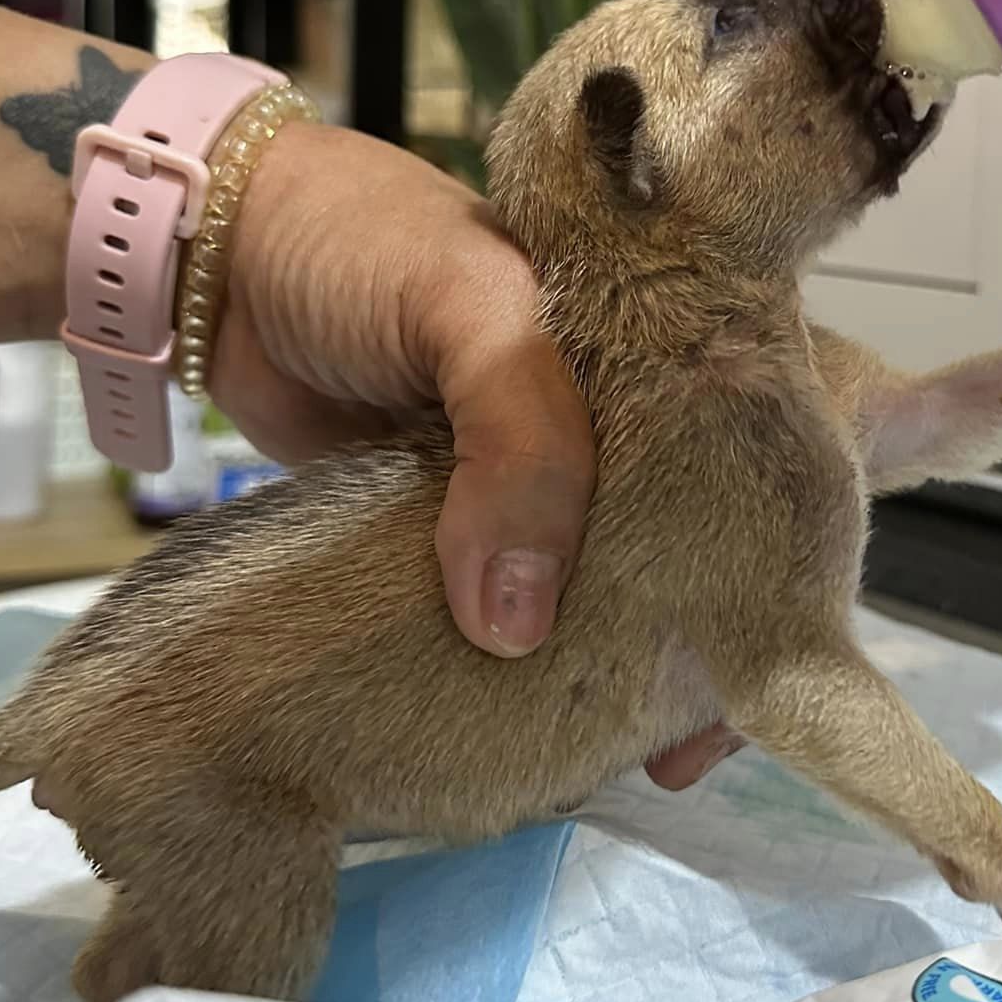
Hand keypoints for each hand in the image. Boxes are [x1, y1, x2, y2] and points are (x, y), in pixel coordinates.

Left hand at [213, 122, 744, 789]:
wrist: (220, 259)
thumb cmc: (364, 243)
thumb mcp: (468, 304)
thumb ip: (518, 441)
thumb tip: (518, 628)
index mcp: (660, 344)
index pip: (760, 449)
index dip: (781, 548)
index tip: (770, 649)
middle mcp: (620, 421)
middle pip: (693, 543)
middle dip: (699, 640)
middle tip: (683, 741)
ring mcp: (539, 484)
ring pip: (604, 589)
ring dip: (612, 668)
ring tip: (630, 758)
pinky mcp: (459, 534)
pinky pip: (511, 609)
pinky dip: (523, 668)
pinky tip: (533, 732)